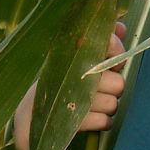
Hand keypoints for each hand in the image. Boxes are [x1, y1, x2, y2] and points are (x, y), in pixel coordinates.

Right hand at [13, 21, 126, 149]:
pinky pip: (104, 121)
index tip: (112, 61)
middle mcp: (75, 72)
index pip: (109, 43)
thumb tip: (121, 26)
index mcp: (74, 53)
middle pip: (119, 83)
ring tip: (92, 104)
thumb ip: (102, 42)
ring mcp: (73, 98)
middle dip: (112, 88)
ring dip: (106, 107)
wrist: (29, 118)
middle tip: (99, 88)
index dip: (117, 52)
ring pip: (113, 104)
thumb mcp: (76, 59)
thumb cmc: (58, 83)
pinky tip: (90, 118)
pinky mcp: (72, 122)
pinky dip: (101, 122)